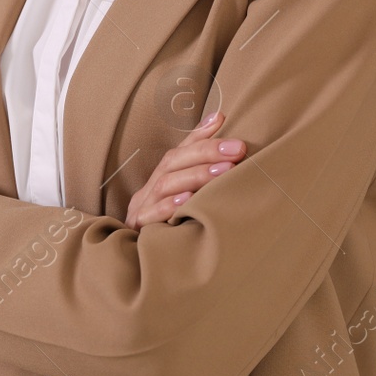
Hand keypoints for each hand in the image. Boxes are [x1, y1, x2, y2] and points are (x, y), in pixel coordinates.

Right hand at [124, 111, 245, 228]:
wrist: (141, 259)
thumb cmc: (167, 218)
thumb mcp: (182, 186)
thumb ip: (197, 151)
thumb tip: (217, 116)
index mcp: (161, 176)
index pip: (182, 151)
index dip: (207, 142)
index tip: (237, 141)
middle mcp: (149, 188)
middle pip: (173, 163)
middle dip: (206, 155)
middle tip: (237, 152)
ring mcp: (141, 207)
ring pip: (164, 185)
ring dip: (194, 176)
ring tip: (222, 171)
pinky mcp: (138, 228)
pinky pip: (151, 215)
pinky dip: (169, 206)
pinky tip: (188, 200)